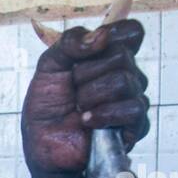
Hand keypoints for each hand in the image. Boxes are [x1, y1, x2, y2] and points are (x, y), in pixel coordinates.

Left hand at [21, 19, 150, 177]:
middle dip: (86, 73)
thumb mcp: (48, 67)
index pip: (132, 32)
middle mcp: (126, 74)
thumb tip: (102, 36)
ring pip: (124, 81)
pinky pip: (132, 109)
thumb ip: (70, 43)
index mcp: (108, 56)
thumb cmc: (47, 107)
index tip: (92, 48)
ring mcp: (132, 99)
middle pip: (122, 56)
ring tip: (78, 108)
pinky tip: (86, 121)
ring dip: (90, 95)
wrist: (43, 146)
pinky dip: (103, 114)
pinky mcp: (135, 125)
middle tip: (73, 90)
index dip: (116, 34)